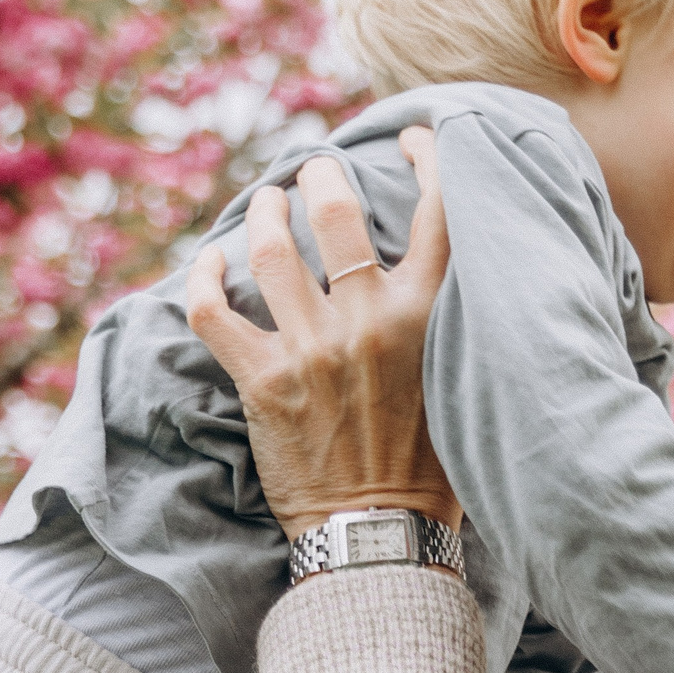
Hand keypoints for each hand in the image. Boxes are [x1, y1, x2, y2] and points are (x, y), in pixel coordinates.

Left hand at [183, 128, 456, 537]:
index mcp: (430, 315)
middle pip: (337, 209)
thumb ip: (455, 321)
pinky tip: (208, 262)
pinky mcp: (263, 381)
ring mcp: (311, 348)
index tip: (414, 138)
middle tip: (315, 167)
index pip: (437, 209)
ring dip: (266, 209)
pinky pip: (213, 310)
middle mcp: (369, 320)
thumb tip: (451, 268)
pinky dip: (204, 278)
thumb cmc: (435, 466)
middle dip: (320, 173)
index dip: (428, 157)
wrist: (382, 535)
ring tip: (268, 198)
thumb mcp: (469, 379)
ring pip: (272, 247)